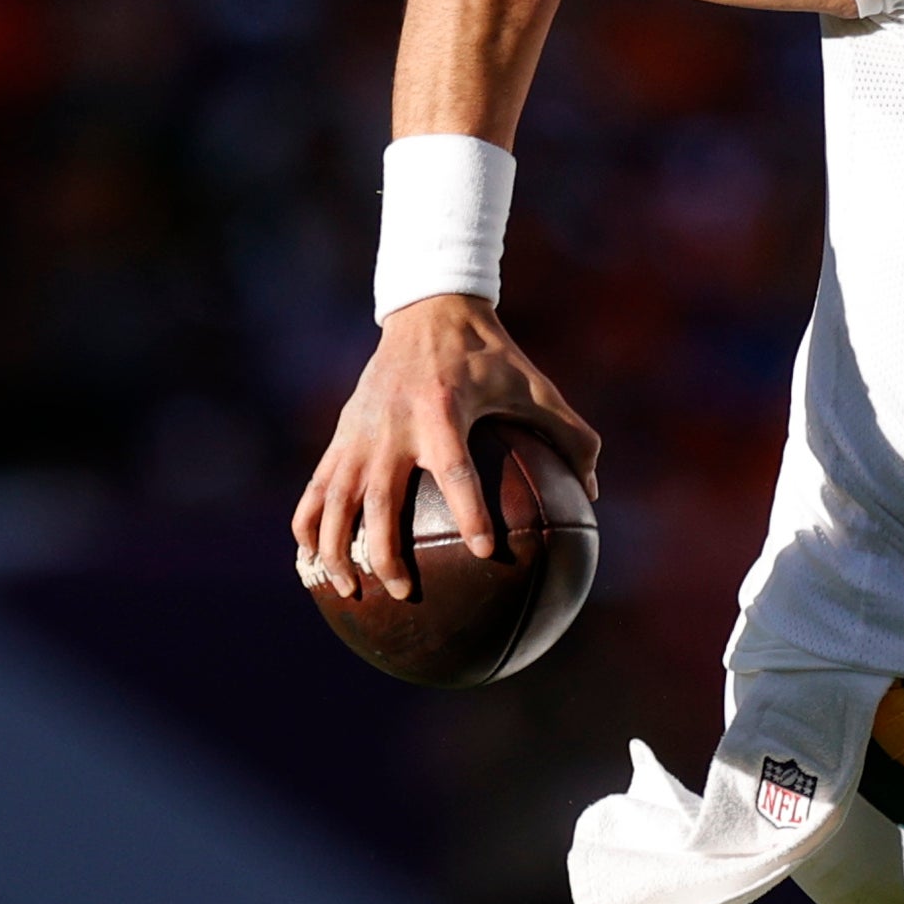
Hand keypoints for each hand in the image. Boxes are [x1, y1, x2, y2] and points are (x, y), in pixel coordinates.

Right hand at [292, 297, 601, 602]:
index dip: (470, 512)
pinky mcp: (341, 436)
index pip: (456, 469)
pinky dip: (308, 527)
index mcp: (443, 410)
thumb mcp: (535, 384)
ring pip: (334, 500)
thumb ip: (571, 435)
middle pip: (381, 500)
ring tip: (348, 590)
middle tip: (404, 592)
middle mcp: (393, 424)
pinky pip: (315, 489)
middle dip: (386, 552)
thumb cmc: (489, 356)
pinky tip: (311, 563)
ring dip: (335, 548)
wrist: (427, 311)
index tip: (483, 552)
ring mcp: (359, 432)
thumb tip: (595, 493)